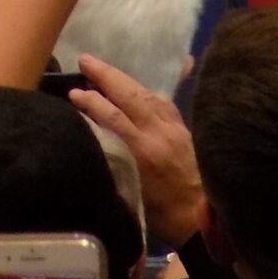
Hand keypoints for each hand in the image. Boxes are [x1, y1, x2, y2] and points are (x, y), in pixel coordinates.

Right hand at [68, 54, 201, 247]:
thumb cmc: (162, 214)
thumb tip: (90, 137)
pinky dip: (143, 91)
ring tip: (103, 68)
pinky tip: (134, 88)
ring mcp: (174, 128)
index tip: (73, 92)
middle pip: (131, 95)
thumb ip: (113, 162)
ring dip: (123, 79)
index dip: (91, 101)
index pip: (113, 116)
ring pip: (147, 94)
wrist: (204, 218)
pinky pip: (161, 101)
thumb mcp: (131, 193)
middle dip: (106, 75)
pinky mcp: (184, 129)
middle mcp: (160, 133)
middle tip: (85, 59)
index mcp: (144, 153)